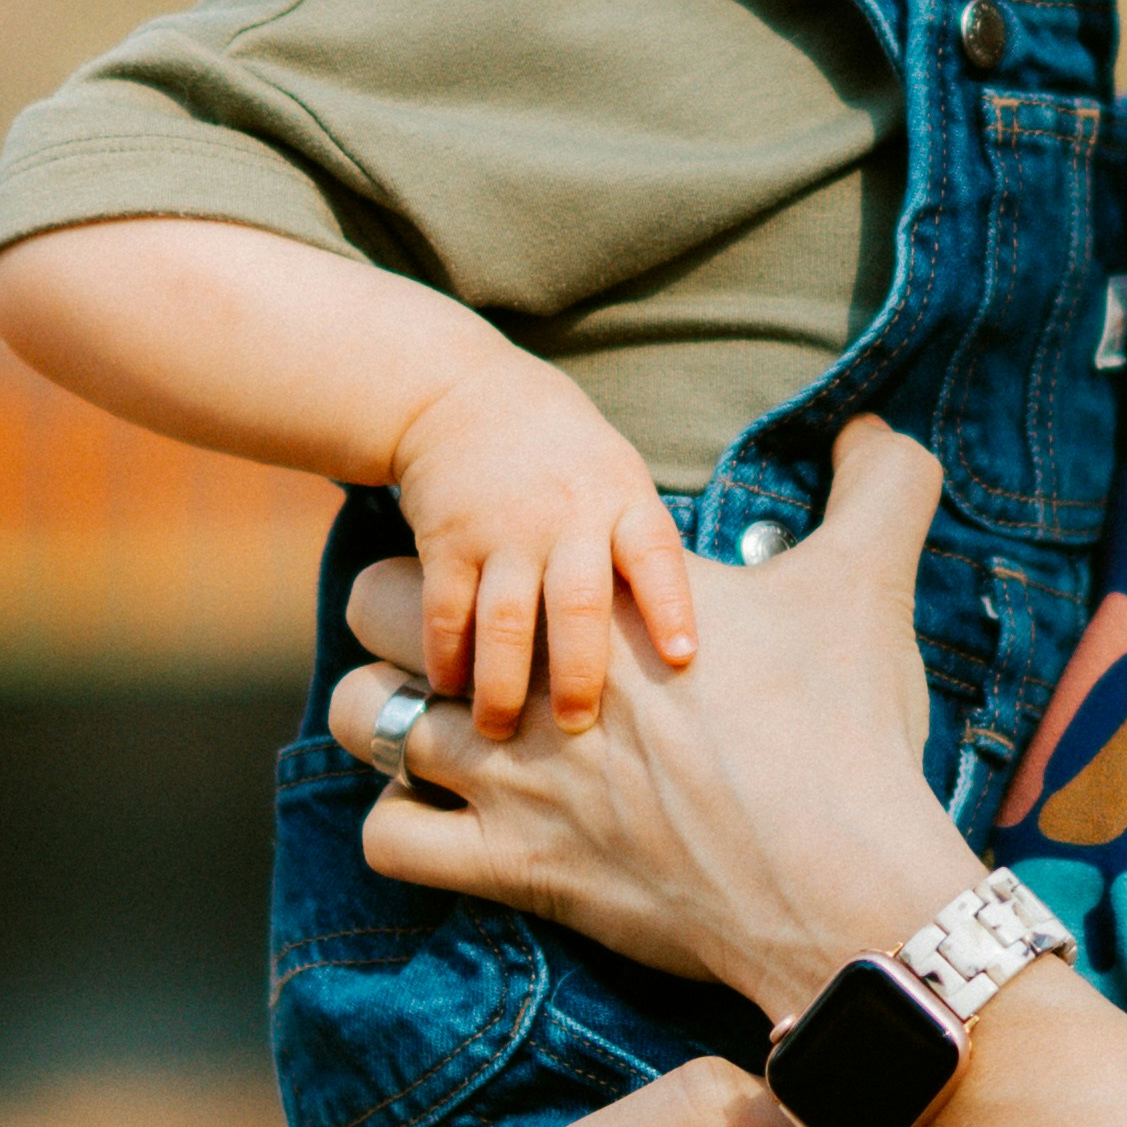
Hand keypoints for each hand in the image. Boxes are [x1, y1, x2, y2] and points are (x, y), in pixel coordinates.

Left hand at [346, 416, 980, 1018]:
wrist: (841, 884)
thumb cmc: (846, 734)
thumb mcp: (870, 586)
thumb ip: (881, 488)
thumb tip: (881, 427)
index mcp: (599, 597)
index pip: (473, 533)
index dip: (468, 544)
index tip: (497, 565)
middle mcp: (533, 676)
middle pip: (381, 608)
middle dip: (397, 614)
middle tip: (446, 642)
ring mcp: (510, 778)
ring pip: (365, 719)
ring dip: (383, 716)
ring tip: (429, 724)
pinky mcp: (512, 871)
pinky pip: (389, 841)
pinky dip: (399, 828)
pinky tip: (441, 819)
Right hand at [392, 330, 700, 736]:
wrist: (460, 394)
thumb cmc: (561, 452)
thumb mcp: (617, 473)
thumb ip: (638, 543)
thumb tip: (680, 641)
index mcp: (620, 498)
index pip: (654, 555)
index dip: (670, 606)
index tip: (681, 657)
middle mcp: (565, 515)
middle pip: (577, 606)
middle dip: (579, 676)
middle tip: (578, 728)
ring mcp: (503, 529)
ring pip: (504, 622)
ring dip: (501, 686)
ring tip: (499, 731)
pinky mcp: (447, 540)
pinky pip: (446, 611)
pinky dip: (445, 657)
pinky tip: (448, 689)